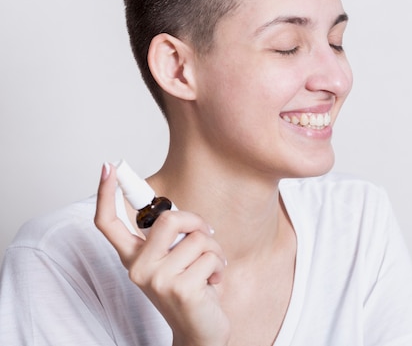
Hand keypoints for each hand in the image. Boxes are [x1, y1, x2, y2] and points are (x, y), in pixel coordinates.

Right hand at [94, 163, 229, 345]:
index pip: (108, 223)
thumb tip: (174, 210)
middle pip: (169, 219)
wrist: (199, 331)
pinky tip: (212, 282)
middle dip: (196, 221)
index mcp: (133, 257)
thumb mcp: (172, 260)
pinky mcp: (181, 288)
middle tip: (206, 233)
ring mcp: (157, 279)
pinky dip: (220, 266)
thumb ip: (167, 237)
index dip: (106, 194)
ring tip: (208, 269)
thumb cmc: (189, 288)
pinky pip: (211, 256)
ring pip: (198, 238)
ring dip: (214, 250)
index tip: (108, 168)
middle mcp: (138, 268)